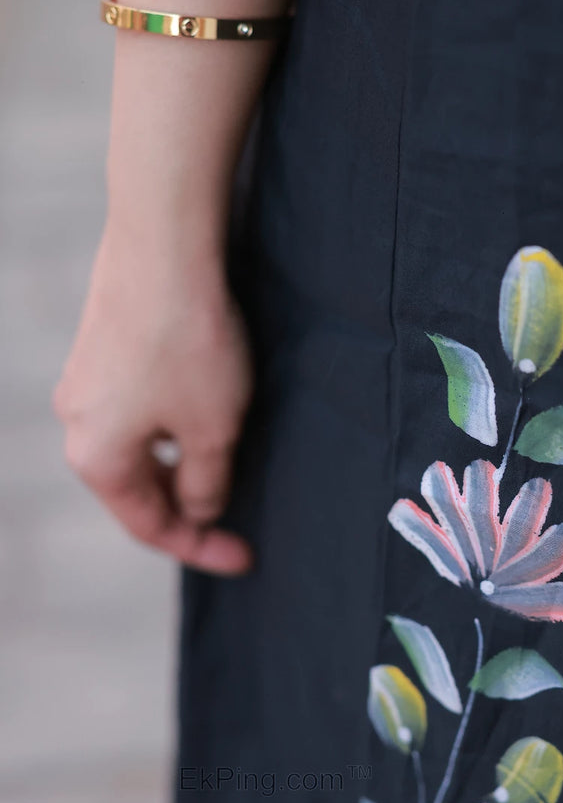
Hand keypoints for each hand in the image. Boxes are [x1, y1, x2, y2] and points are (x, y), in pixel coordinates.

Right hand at [54, 224, 253, 574]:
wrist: (163, 245)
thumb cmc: (189, 343)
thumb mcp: (213, 430)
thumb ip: (206, 483)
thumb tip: (199, 506)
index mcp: (97, 459)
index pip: (150, 526)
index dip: (202, 548)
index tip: (247, 558)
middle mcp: (76, 424)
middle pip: (137, 489)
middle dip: (187, 507)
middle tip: (238, 520)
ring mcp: (84, 383)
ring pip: (138, 446)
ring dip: (180, 465)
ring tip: (228, 466)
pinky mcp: (100, 347)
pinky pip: (137, 408)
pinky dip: (171, 427)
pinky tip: (206, 413)